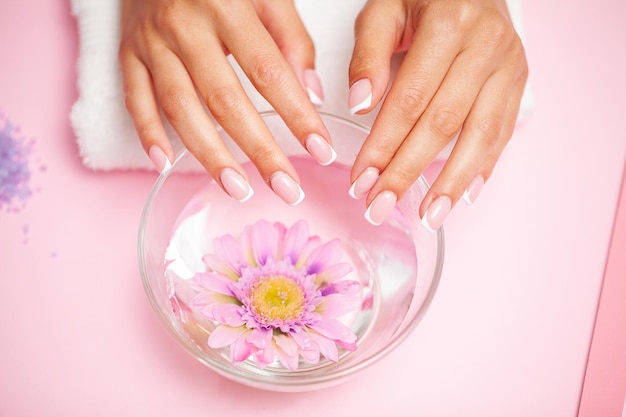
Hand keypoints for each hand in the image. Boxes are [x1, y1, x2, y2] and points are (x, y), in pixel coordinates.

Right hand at [119, 0, 333, 204]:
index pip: (269, 72)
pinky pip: (136, 100)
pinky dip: (148, 135)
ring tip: (239, 189)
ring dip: (210, 155)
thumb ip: (291, 40)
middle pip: (225, 100)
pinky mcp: (127, 54)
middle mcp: (185, 26)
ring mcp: (152, 42)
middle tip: (286, 187)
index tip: (321, 150)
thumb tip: (312, 95)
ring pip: (181, 109)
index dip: (297, 115)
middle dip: (259, 150)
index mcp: (226, 5)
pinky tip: (165, 165)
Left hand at [347, 0, 527, 227]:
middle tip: (381, 206)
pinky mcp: (519, 81)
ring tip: (427, 216)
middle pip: (442, 123)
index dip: (383, 145)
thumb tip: (361, 104)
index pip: (410, 99)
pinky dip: (483, 167)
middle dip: (408, 171)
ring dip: (450, 182)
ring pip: (480, 134)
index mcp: (448, 24)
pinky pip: (502, 132)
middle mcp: (486, 45)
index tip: (361, 180)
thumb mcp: (384, 10)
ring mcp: (509, 65)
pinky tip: (462, 196)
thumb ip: (369, 55)